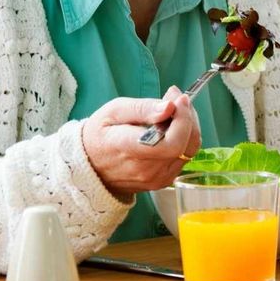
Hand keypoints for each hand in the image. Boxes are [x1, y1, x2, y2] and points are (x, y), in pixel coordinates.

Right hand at [80, 85, 201, 201]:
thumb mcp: (114, 111)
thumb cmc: (100, 134)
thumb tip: (170, 107)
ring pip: (189, 150)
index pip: (170, 143)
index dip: (182, 120)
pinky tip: (172, 127)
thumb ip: (143, 109)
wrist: (89, 167)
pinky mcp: (163, 181)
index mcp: (127, 149)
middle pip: (184, 144)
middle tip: (177, 99)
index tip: (179, 100)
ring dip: (189, 126)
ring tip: (174, 111)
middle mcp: (144, 169)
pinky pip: (185, 157)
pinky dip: (185, 139)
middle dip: (188, 117)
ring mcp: (155, 179)